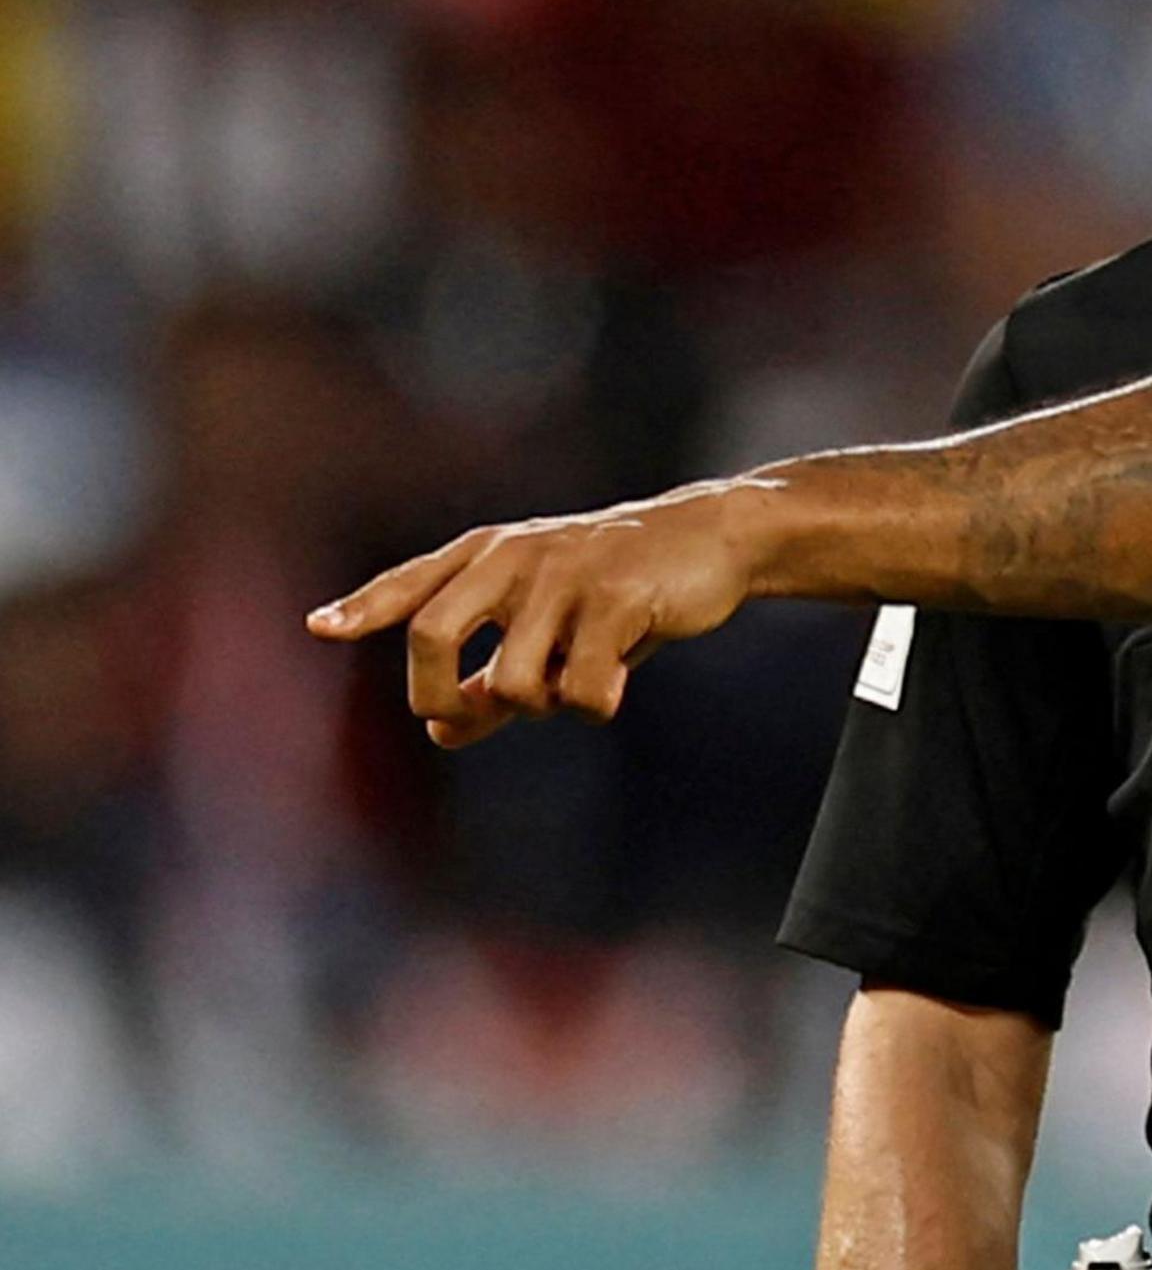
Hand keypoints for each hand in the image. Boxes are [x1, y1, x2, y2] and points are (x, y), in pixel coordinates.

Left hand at [305, 480, 775, 746]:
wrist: (712, 538)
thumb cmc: (620, 586)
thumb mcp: (550, 624)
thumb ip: (490, 674)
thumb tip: (440, 732)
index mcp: (489, 556)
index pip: (412, 586)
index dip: (364, 607)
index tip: (321, 628)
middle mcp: (512, 558)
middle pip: (431, 635)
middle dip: (437, 695)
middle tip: (463, 718)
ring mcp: (561, 576)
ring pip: (511, 681)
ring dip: (540, 704)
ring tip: (576, 686)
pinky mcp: (614, 599)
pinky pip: (579, 687)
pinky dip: (592, 704)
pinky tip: (614, 685)